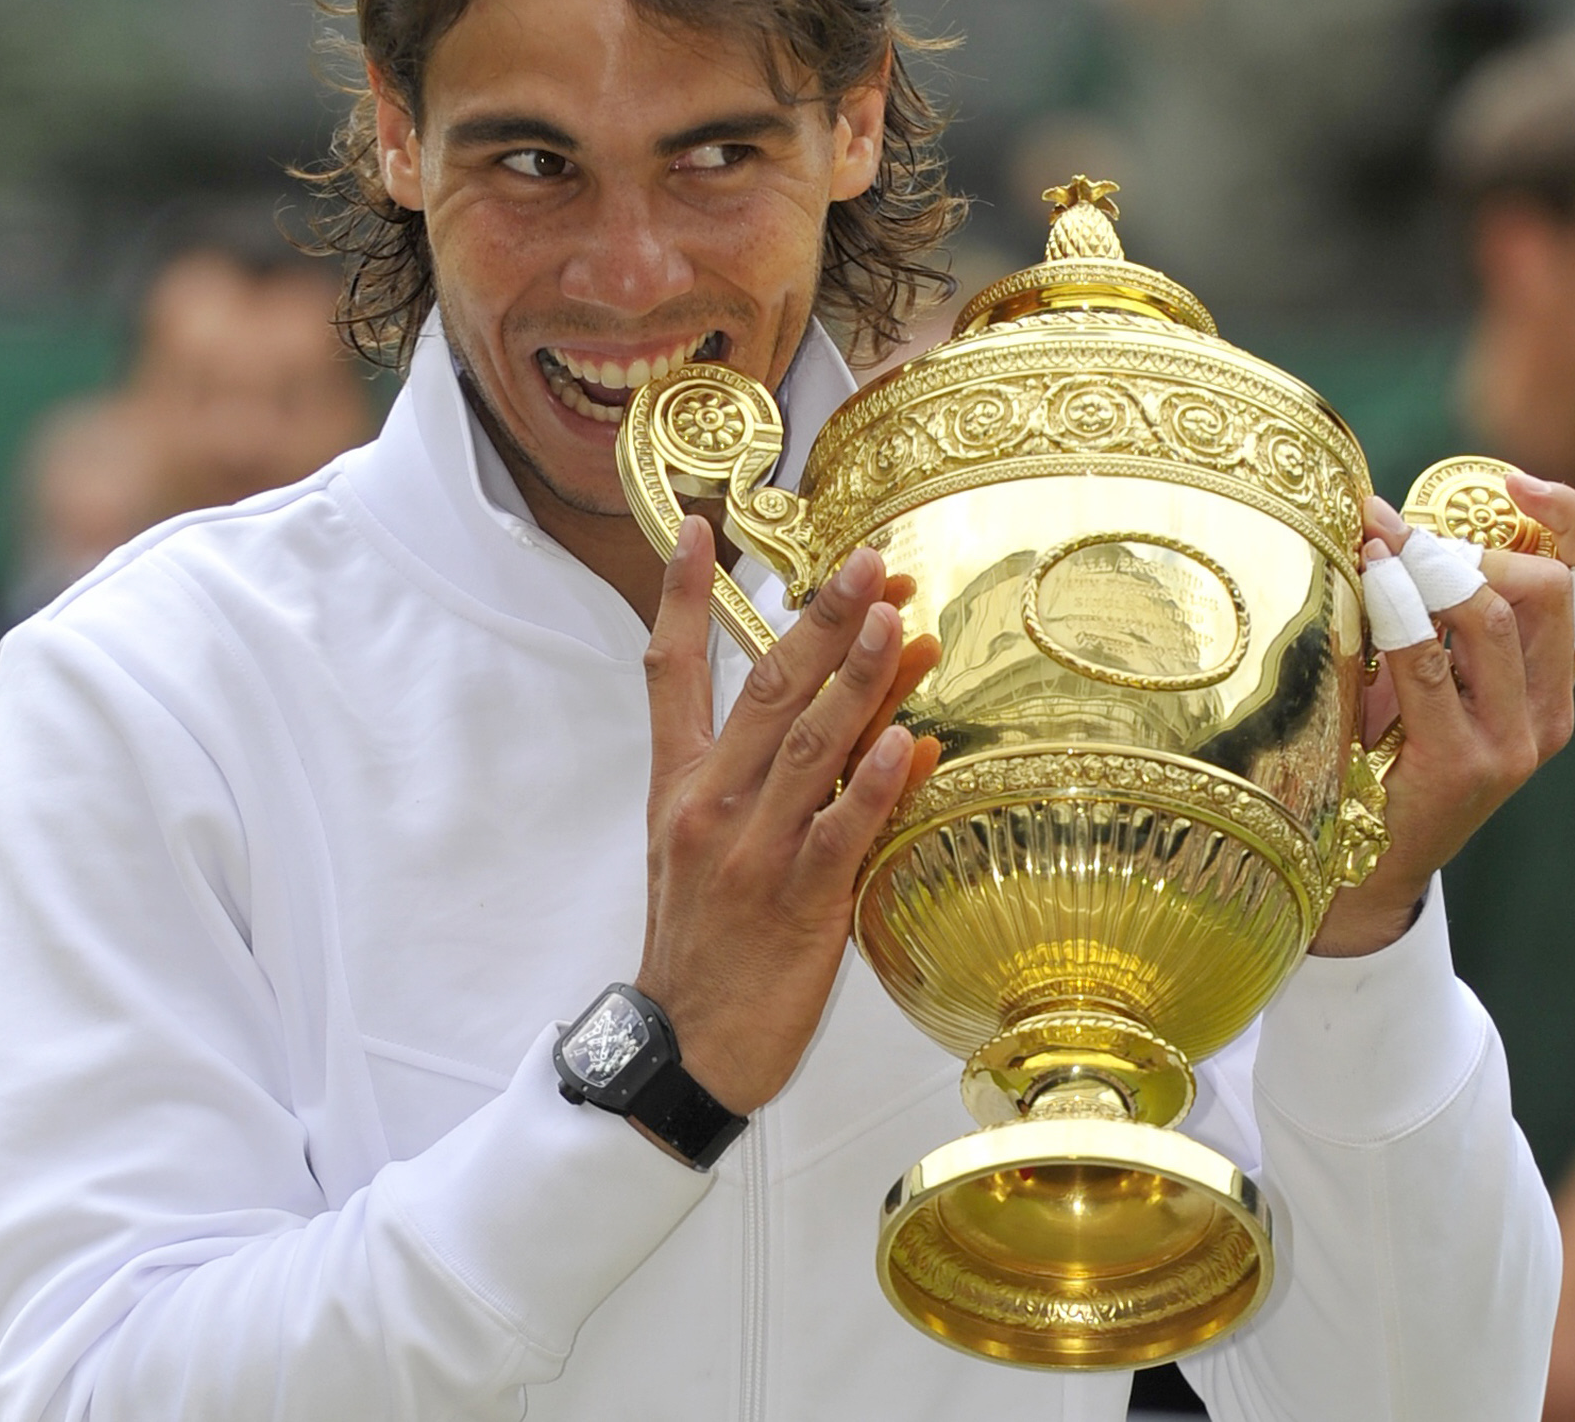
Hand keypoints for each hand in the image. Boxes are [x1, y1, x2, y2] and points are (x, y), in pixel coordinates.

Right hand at [637, 519, 938, 1114]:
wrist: (683, 1048)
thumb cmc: (703, 942)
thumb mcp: (700, 846)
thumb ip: (763, 776)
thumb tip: (856, 716)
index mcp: (680, 785)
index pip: (668, 671)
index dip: (678, 596)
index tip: (696, 526)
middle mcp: (710, 805)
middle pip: (765, 690)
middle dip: (820, 619)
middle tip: (869, 560)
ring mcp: (751, 852)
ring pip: (809, 746)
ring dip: (860, 679)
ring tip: (901, 622)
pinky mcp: (796, 903)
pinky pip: (840, 832)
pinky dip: (874, 784)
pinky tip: (905, 740)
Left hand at [1312, 477, 1574, 955]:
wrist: (1360, 867)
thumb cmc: (1380, 753)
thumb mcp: (1421, 673)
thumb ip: (1430, 611)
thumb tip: (1386, 514)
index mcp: (1553, 682)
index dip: (1571, 518)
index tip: (1516, 479)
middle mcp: (1550, 711)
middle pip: (1548, 587)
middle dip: (1470, 543)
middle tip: (1398, 532)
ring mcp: (1516, 740)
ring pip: (1496, 617)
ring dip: (1427, 567)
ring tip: (1373, 544)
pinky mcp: (1468, 762)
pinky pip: (1433, 663)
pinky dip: (1398, 610)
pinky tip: (1369, 580)